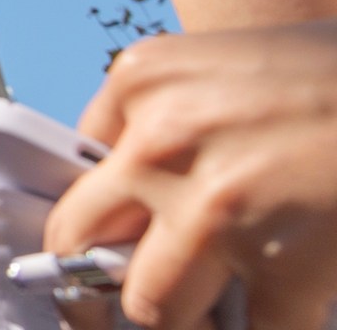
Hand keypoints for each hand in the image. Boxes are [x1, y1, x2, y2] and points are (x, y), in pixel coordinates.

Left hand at [44, 22, 336, 329]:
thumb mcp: (240, 69)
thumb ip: (181, 122)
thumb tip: (142, 200)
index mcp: (144, 80)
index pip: (79, 168)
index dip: (98, 221)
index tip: (105, 252)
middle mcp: (162, 136)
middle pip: (80, 239)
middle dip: (102, 286)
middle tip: (125, 312)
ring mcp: (216, 201)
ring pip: (152, 303)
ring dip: (187, 322)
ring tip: (216, 320)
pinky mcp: (283, 259)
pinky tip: (293, 314)